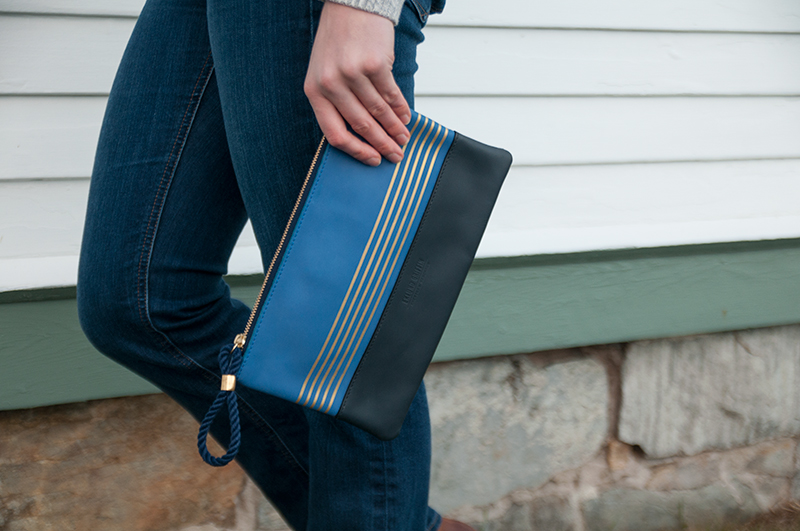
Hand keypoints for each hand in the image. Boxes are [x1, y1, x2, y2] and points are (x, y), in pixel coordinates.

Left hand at [304, 2, 410, 165]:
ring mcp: (352, 73)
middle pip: (360, 125)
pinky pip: (391, 94)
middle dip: (382, 144)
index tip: (372, 159)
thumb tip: (363, 133)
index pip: (334, 133)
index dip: (356, 151)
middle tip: (395, 155)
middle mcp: (331, 84)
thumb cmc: (338, 40)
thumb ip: (338, 100)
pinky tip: (406, 117)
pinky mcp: (373, 64)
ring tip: (404, 138)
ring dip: (395, 129)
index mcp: (314, 90)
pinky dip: (401, 108)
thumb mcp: (326, 71)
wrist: (351, 5)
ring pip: (379, 112)